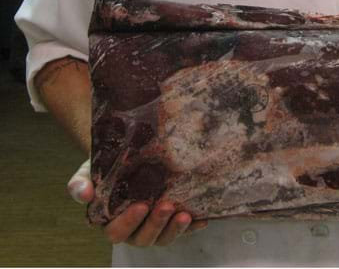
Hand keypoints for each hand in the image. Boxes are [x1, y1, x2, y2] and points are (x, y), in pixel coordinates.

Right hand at [68, 159, 207, 245]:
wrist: (125, 154)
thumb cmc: (104, 165)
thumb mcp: (89, 170)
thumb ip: (81, 183)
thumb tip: (85, 195)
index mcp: (109, 221)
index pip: (116, 231)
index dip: (128, 222)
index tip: (141, 205)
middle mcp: (131, 229)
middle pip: (142, 238)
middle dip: (155, 224)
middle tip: (166, 206)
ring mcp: (152, 226)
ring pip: (162, 238)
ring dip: (174, 229)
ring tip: (184, 215)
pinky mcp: (170, 220)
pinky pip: (182, 230)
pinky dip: (192, 227)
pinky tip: (202, 218)